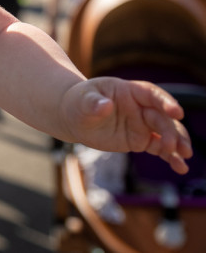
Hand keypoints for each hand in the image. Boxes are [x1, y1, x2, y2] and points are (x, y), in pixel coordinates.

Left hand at [62, 77, 192, 173]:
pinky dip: (171, 157)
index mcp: (129, 91)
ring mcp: (143, 124)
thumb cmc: (79, 102)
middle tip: (173, 146)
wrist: (75, 117)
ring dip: (177, 143)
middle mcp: (140, 107)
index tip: (176, 112)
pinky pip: (159, 148)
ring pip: (166, 133)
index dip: (165, 102)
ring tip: (184, 156)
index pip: (151, 94)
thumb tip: (105, 106)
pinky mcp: (141, 140)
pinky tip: (180, 168)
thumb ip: (93, 103)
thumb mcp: (82, 100)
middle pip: (162, 117)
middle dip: (171, 131)